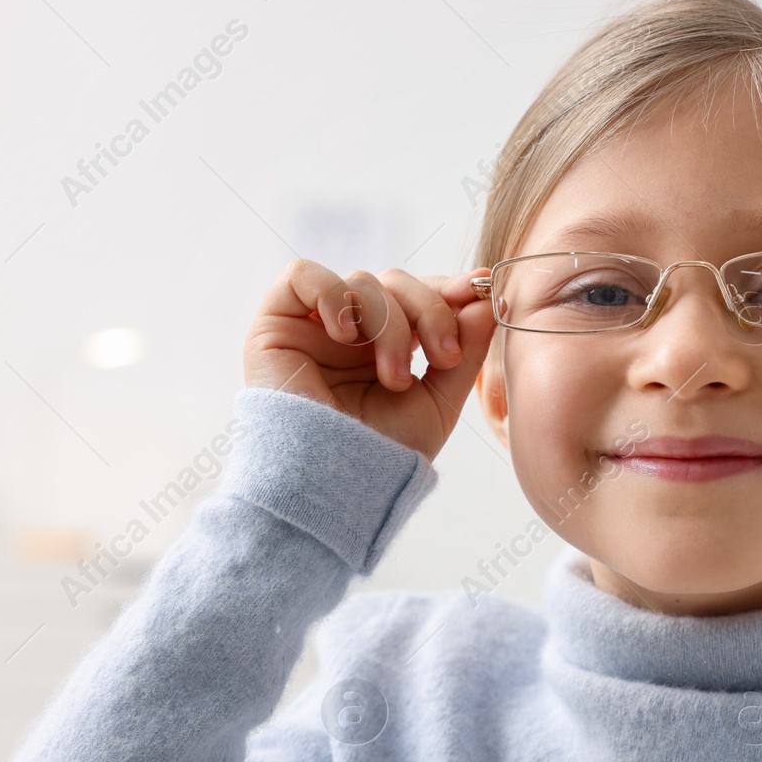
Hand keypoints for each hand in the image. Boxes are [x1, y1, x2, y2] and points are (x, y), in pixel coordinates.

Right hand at [243, 260, 495, 459]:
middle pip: (395, 281)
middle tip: (444, 355)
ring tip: (394, 379)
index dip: (447, 289)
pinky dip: (333, 296)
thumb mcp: (439, 401)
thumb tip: (487, 299)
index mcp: (385, 346)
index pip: (418, 293)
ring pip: (362, 281)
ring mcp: (313, 325)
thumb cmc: (382, 454)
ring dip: (390, 325)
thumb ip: (465, 349)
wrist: (335, 486)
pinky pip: (303, 275)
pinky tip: (347, 337)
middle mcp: (350, 332)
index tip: (480, 293)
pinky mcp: (275, 323)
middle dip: (429, 310)